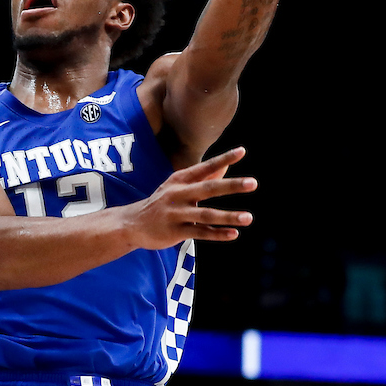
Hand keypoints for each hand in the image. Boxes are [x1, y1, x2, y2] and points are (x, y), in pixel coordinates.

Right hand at [128, 147, 255, 248]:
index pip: (205, 167)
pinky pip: (200, 233)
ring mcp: (176, 213)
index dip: (224, 159)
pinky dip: (217, 234)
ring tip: (249, 217)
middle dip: (232, 185)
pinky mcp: (174, 232)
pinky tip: (234, 234)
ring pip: (206, 215)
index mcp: (180, 180)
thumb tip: (226, 166)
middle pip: (208, 188)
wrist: (132, 224)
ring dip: (229, 216)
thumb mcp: (178, 187)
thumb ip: (203, 177)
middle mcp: (178, 194)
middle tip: (253, 183)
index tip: (242, 151)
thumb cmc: (162, 203)